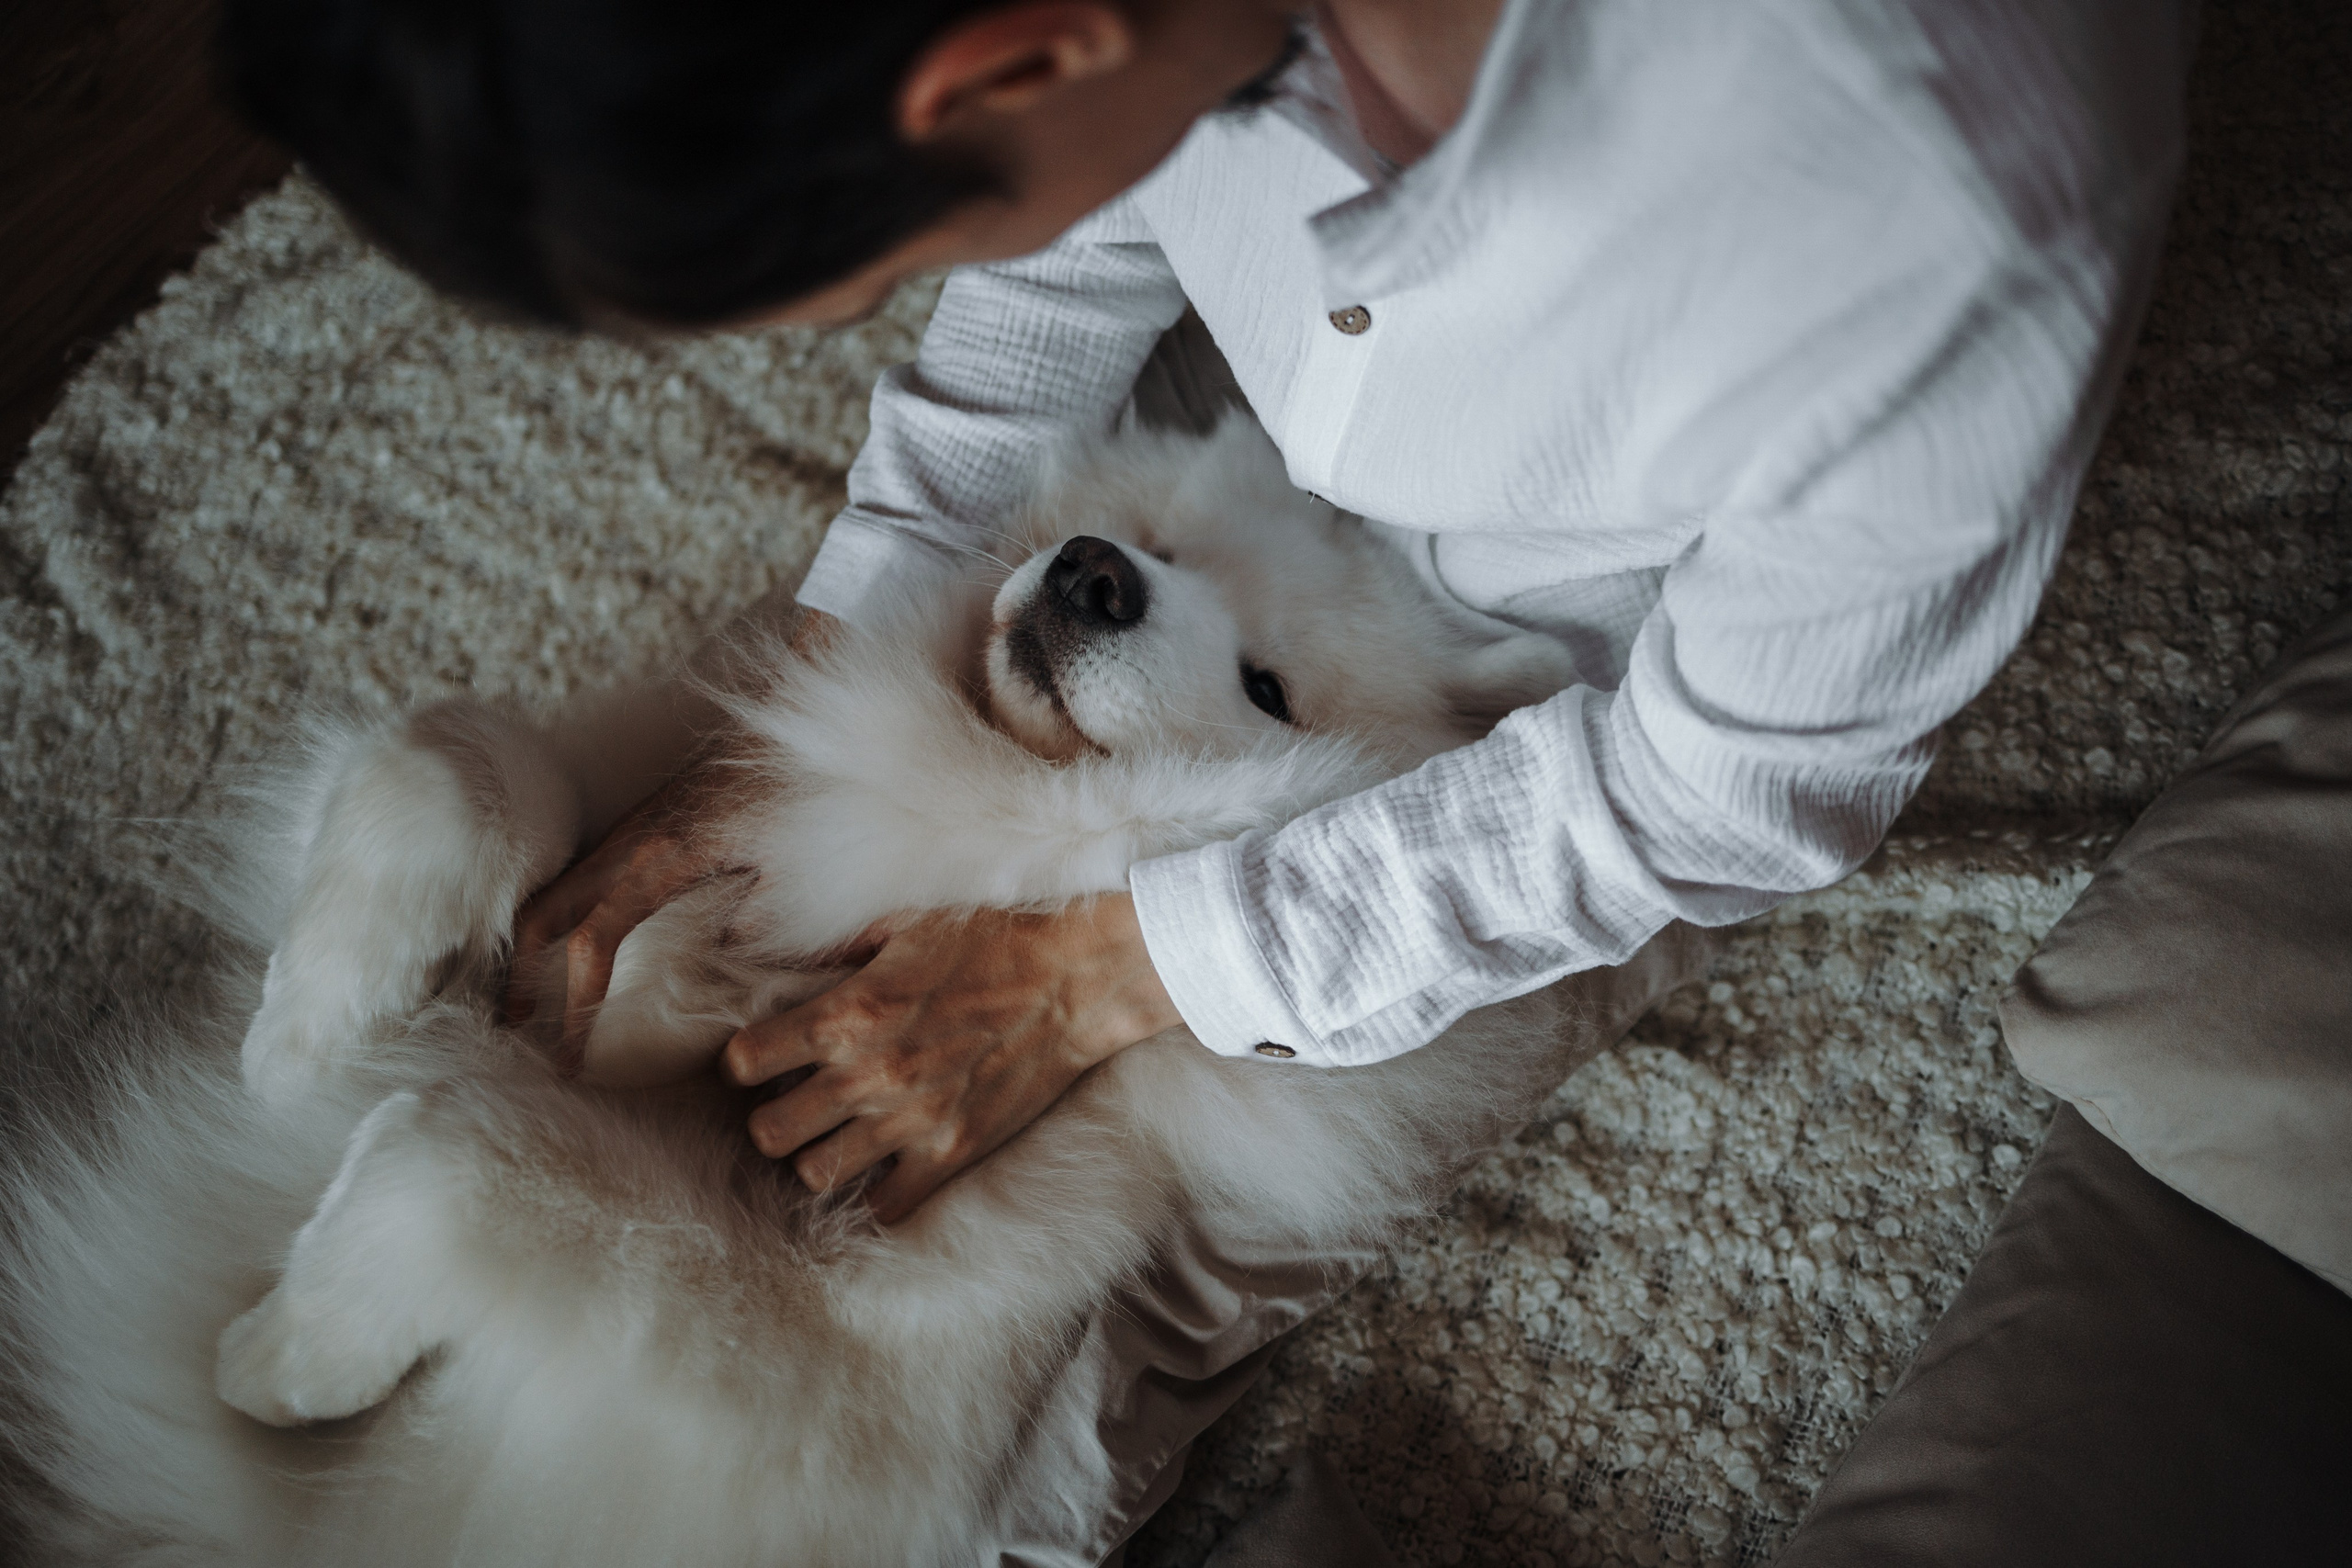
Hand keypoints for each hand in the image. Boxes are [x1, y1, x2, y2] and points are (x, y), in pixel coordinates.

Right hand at [506, 609, 838, 1060]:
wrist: (804, 705)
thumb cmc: (805, 784)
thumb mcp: (799, 860)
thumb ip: (774, 919)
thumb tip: (739, 960)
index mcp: (661, 856)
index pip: (591, 943)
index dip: (574, 1005)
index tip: (569, 1059)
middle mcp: (632, 841)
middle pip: (544, 916)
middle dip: (524, 981)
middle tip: (519, 1041)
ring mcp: (632, 830)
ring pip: (556, 894)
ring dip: (533, 952)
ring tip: (528, 1011)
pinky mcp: (646, 827)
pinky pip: (584, 880)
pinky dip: (561, 921)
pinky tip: (568, 959)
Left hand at [725, 894, 1183, 1224]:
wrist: (1075, 977)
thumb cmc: (992, 938)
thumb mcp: (905, 924)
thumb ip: (842, 950)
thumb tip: (796, 962)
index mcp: (846, 1013)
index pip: (744, 1061)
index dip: (744, 1062)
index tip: (762, 1060)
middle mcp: (868, 1074)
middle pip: (768, 1133)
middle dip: (771, 1118)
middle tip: (794, 1105)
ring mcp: (909, 1120)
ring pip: (815, 1175)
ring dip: (818, 1156)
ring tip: (837, 1136)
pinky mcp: (951, 1152)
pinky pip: (886, 1205)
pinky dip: (878, 1192)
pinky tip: (885, 1167)